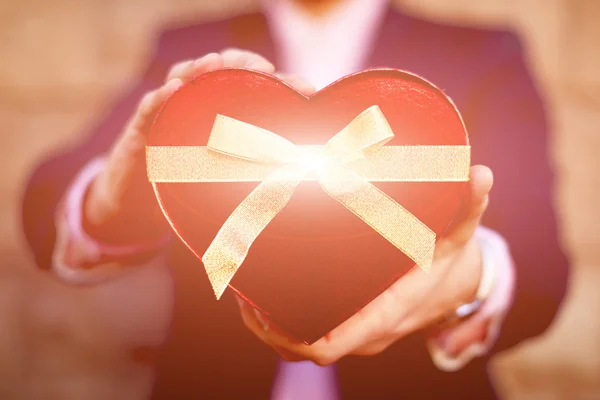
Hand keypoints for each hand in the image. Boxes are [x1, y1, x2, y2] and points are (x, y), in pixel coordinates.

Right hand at [84, 49, 313, 243]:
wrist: (141, 205)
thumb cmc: (192, 183)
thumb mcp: (230, 176)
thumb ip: (261, 169)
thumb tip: (308, 176)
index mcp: (224, 111)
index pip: (253, 84)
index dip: (280, 81)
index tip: (307, 90)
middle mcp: (198, 103)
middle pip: (221, 70)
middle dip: (244, 64)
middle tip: (265, 69)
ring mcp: (170, 111)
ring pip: (185, 77)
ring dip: (202, 68)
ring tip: (217, 64)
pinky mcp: (143, 129)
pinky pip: (151, 107)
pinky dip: (162, 97)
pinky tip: (175, 90)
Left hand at [237, 165, 493, 364]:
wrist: (455, 284)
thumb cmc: (447, 259)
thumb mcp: (457, 233)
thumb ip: (467, 205)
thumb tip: (483, 174)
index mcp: (383, 314)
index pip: (328, 344)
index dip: (288, 334)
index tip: (259, 306)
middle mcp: (363, 331)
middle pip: (299, 347)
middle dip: (265, 324)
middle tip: (241, 284)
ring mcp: (352, 330)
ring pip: (296, 345)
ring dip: (266, 324)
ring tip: (242, 287)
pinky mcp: (347, 321)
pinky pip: (305, 333)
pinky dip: (278, 320)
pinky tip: (260, 292)